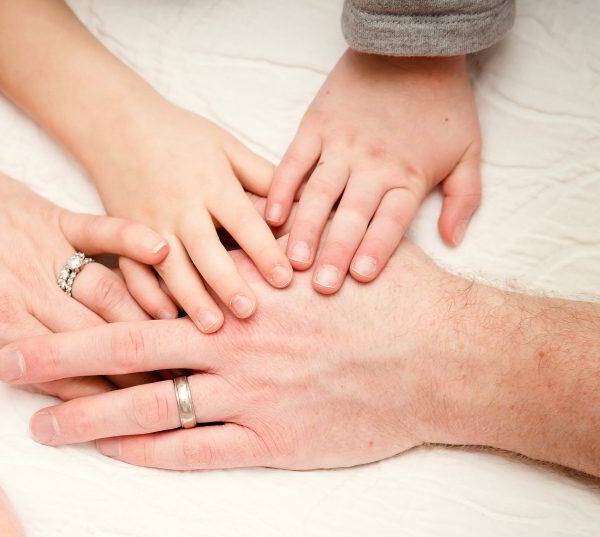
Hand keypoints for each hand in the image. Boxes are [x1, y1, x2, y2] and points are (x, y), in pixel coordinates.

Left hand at [0, 151, 168, 401]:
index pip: (59, 376)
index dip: (100, 404)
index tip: (136, 420)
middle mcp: (31, 293)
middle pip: (98, 342)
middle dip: (143, 373)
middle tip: (185, 392)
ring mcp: (47, 252)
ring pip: (111, 294)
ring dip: (150, 320)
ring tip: (190, 343)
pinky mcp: (56, 218)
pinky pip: (103, 230)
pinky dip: (134, 240)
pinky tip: (167, 253)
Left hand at [0, 242, 458, 469]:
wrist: (444, 356)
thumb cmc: (385, 296)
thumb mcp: (319, 253)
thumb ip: (261, 247)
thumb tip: (220, 226)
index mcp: (239, 293)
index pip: (149, 291)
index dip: (89, 294)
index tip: (42, 293)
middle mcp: (232, 343)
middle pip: (127, 348)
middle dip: (61, 356)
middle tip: (6, 363)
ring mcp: (249, 396)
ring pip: (150, 407)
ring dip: (89, 417)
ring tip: (41, 427)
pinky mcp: (271, 441)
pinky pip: (197, 452)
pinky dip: (151, 454)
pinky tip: (113, 456)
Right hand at [82, 100, 291, 332]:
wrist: (116, 124)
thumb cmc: (180, 134)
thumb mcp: (226, 145)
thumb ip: (262, 176)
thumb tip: (304, 202)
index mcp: (211, 183)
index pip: (243, 221)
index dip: (265, 250)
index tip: (286, 279)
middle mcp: (180, 206)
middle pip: (207, 250)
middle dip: (228, 283)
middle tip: (251, 313)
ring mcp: (148, 223)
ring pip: (171, 268)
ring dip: (191, 298)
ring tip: (212, 326)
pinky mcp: (123, 235)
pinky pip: (133, 271)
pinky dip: (147, 295)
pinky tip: (166, 317)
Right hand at [265, 49, 481, 293]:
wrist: (411, 47)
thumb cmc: (442, 103)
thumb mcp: (470, 150)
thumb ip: (465, 198)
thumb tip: (453, 241)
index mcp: (408, 174)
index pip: (390, 220)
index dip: (376, 249)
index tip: (361, 277)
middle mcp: (372, 164)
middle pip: (351, 216)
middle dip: (335, 253)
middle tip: (320, 286)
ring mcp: (340, 146)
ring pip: (318, 195)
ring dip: (304, 230)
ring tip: (291, 261)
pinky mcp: (316, 128)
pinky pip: (294, 163)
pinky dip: (280, 190)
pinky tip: (269, 217)